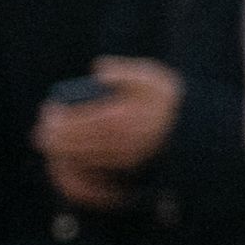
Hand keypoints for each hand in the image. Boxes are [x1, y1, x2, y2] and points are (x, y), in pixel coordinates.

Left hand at [38, 57, 180, 204]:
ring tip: (53, 142)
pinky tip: (70, 162)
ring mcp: (119, 160)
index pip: (72, 122)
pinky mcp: (125, 171)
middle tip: (45, 128)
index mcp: (116, 119)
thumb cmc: (174, 104)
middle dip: (52, 136)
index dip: (55, 117)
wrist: (199, 135)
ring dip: (61, 152)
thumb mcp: (153, 78)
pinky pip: (93, 175)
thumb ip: (124, 72)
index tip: (50, 109)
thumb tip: (98, 69)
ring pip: (77, 160)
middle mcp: (114, 144)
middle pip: (69, 145)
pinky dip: (77, 170)